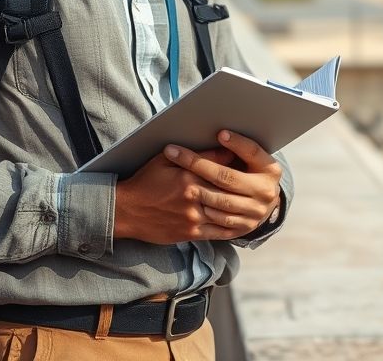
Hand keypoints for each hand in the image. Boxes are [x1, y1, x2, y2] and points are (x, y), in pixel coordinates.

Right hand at [113, 147, 241, 243]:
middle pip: (227, 190)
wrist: (127, 211)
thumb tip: (221, 149)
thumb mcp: (164, 160)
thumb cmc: (145, 182)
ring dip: (242, 205)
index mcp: (188, 178)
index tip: (246, 158)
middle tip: (255, 177)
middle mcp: (194, 198)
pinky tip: (241, 219)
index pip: (221, 168)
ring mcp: (194, 218)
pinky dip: (232, 225)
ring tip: (253, 197)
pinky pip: (219, 231)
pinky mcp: (191, 233)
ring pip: (227, 211)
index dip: (236, 162)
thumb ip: (194, 156)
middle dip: (243, 183)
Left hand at [163, 130, 281, 236]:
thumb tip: (217, 134)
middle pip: (228, 177)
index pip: (252, 152)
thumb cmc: (250, 174)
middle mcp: (266, 192)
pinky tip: (189, 201)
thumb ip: (237, 150)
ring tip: (177, 178)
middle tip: (175, 154)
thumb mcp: (250, 161)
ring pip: (221, 200)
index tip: (219, 133)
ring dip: (198, 189)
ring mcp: (256, 212)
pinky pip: (219, 221)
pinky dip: (203, 211)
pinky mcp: (244, 228)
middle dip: (199, 165)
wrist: (262, 205)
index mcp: (270, 170)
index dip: (237, 143)